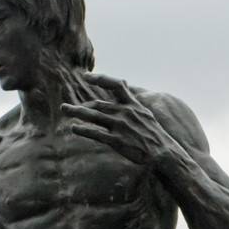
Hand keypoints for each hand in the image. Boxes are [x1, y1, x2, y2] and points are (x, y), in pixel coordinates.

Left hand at [61, 75, 187, 170]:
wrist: (163, 153)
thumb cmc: (154, 135)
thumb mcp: (146, 114)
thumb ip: (133, 103)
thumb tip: (125, 92)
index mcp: (133, 104)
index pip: (116, 84)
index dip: (100, 78)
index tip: (86, 75)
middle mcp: (125, 112)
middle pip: (98, 104)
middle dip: (81, 105)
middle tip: (66, 106)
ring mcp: (120, 126)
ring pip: (93, 115)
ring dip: (77, 111)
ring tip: (65, 109)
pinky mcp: (117, 140)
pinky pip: (96, 133)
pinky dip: (83, 129)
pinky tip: (74, 128)